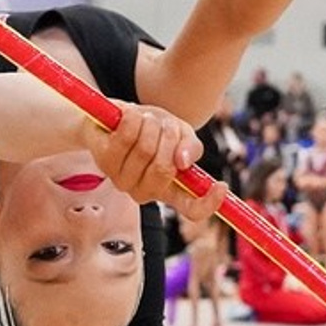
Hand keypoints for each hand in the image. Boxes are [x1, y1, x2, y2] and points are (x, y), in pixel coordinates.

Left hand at [83, 102, 227, 223]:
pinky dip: (133, 119)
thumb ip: (190, 146)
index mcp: (169, 190)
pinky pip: (126, 137)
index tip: (221, 186)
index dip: (208, 203)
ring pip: (145, 150)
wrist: (117, 115)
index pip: (191, 209)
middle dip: (169, 137)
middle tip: (165, 124)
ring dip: (151, 124)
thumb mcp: (180, 133)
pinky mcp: (105, 161)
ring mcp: (122, 180)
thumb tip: (184, 161)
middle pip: (164, 169)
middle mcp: (145, 192)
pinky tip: (131, 115)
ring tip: (146, 117)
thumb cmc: (153, 129)